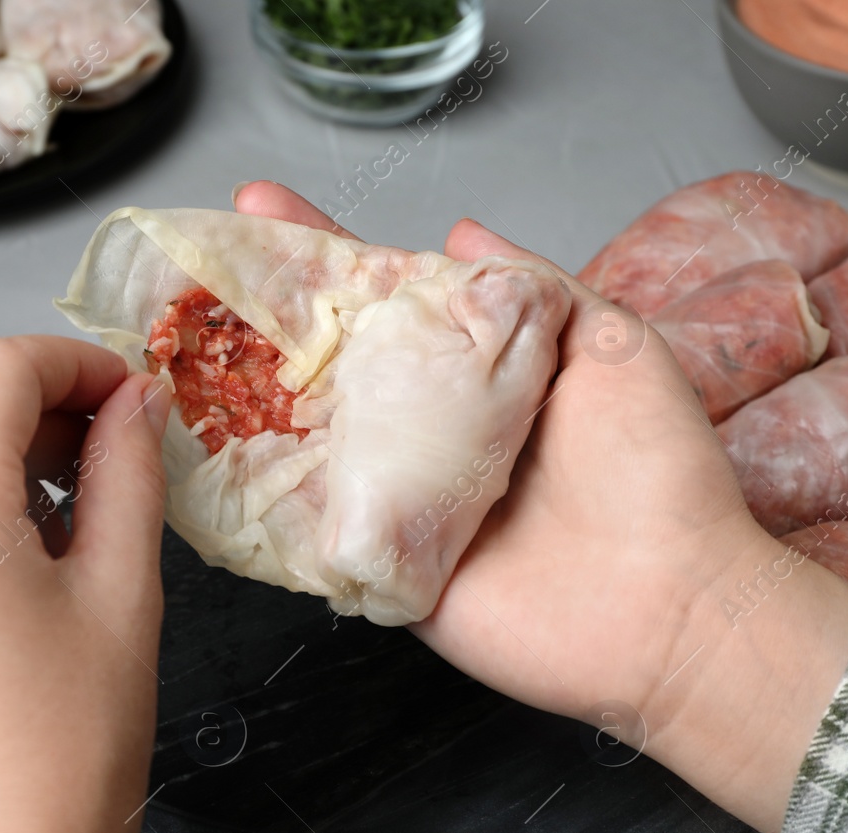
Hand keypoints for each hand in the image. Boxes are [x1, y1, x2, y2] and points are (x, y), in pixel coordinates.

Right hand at [235, 182, 847, 832]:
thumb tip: (465, 229)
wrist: (674, 610)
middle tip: (195, 267)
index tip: (262, 207)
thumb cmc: (662, 476)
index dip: (329, 254)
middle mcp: (438, 435)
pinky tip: (199, 455)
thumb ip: (537, 287)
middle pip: (337, 363)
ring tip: (173, 343)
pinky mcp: (392, 569)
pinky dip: (260, 500)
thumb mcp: (612, 347)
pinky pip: (314, 533)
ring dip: (243, 395)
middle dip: (265, 313)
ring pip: (313, 442)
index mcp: (486, 377)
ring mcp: (409, 503)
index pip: (392, 300)